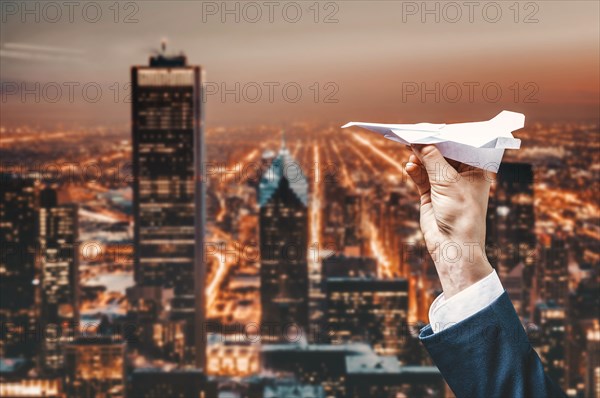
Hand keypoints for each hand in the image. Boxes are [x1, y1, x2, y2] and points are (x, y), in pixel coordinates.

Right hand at [405, 144, 493, 297]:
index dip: (445, 135)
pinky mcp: (430, 193)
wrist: (453, 246)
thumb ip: (431, 158)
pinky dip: (414, 171)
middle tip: (413, 134)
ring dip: (419, 158)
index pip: (461, 145)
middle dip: (429, 145)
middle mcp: (462, 174)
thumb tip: (417, 140)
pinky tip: (409, 167)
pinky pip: (420, 176)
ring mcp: (445, 184)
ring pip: (429, 163)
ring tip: (409, 153)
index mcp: (477, 168)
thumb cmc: (461, 214)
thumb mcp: (447, 181)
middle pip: (443, 152)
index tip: (430, 126)